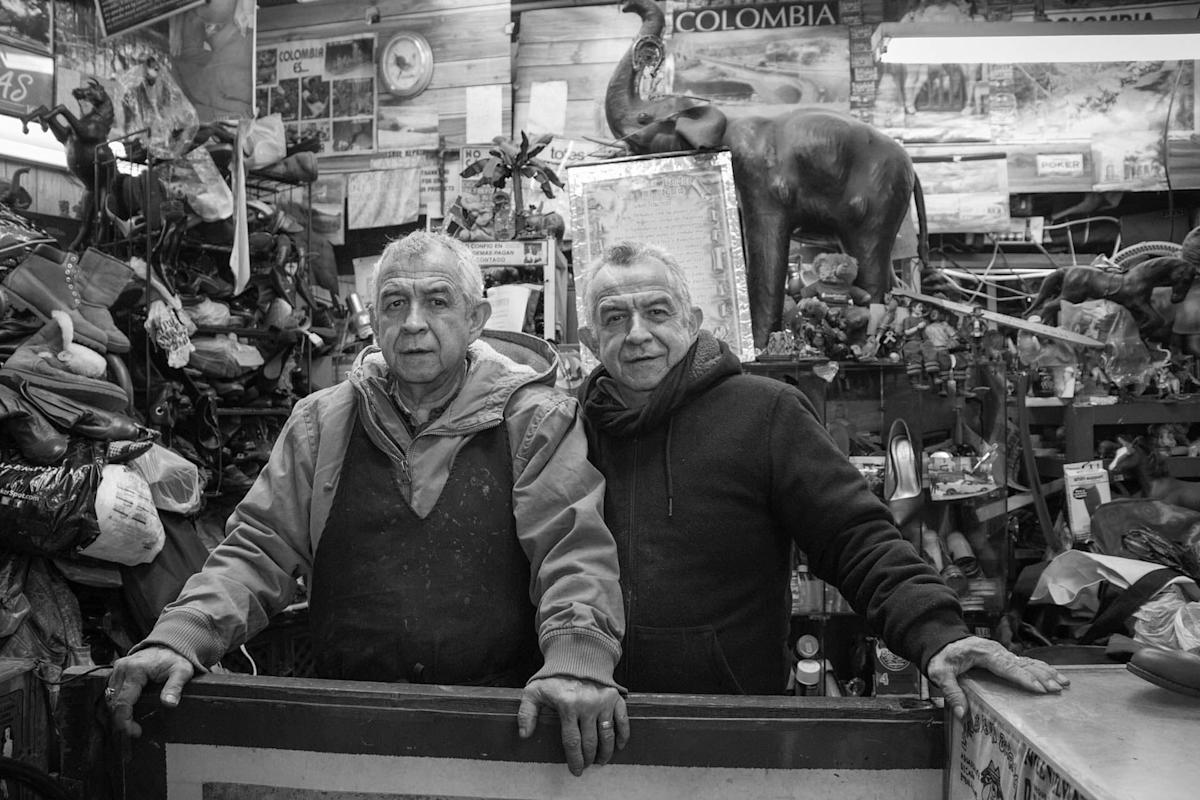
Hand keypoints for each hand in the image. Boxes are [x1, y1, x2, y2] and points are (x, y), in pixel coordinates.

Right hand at [106, 646, 194, 736]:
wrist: (169, 645)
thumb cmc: (175, 658)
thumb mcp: (181, 671)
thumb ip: (175, 687)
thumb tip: (170, 704)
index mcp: (135, 670)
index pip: (123, 701)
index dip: (125, 720)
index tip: (135, 732)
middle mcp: (122, 669)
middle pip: (113, 702)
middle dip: (121, 720)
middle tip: (135, 731)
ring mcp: (117, 670)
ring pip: (110, 698)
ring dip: (118, 712)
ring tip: (131, 723)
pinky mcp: (117, 672)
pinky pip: (112, 692)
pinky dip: (117, 704)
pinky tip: (127, 712)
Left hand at [517, 677, 628, 776]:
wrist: (576, 656)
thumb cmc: (553, 677)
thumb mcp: (534, 691)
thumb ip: (526, 712)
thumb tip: (524, 735)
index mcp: (568, 705)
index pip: (572, 741)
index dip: (575, 759)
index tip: (576, 770)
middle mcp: (588, 705)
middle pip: (591, 742)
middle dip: (589, 758)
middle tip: (587, 766)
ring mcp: (603, 701)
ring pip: (607, 735)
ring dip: (606, 752)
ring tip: (601, 760)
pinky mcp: (615, 697)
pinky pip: (622, 720)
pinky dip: (623, 735)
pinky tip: (619, 746)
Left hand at [927, 636, 1068, 720]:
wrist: (940, 640)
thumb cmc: (941, 657)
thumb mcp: (940, 673)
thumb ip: (951, 691)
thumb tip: (961, 712)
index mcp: (983, 653)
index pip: (1007, 667)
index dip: (1024, 678)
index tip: (1040, 689)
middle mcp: (996, 651)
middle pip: (1023, 665)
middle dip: (1042, 676)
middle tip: (1059, 688)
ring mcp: (1000, 652)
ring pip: (1027, 662)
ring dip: (1046, 672)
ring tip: (1064, 682)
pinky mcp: (1002, 655)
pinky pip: (1024, 661)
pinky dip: (1040, 668)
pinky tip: (1053, 674)